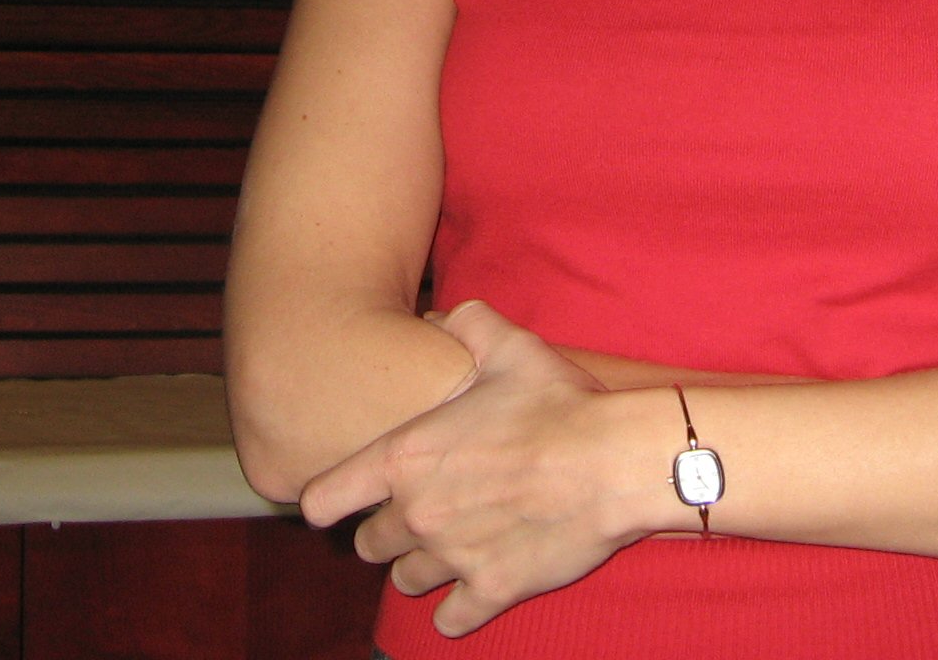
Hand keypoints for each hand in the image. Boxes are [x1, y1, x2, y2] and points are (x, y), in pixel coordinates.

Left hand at [300, 299, 650, 636]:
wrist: (612, 463)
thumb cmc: (556, 403)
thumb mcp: (507, 346)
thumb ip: (463, 325)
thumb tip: (437, 317)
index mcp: (406, 456)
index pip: (325, 498)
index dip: (327, 500)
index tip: (338, 501)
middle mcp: (417, 513)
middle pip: (369, 544)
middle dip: (385, 532)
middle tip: (413, 516)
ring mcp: (452, 557)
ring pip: (405, 581)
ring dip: (418, 567)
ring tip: (441, 551)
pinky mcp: (491, 589)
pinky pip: (451, 620)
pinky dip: (455, 612)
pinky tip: (466, 596)